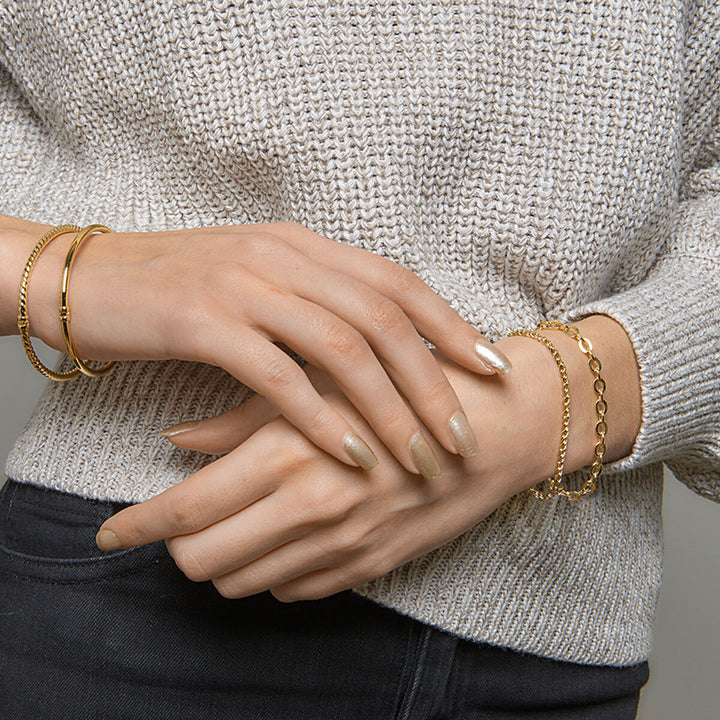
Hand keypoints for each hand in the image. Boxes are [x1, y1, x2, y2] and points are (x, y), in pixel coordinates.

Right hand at [18, 219, 510, 477]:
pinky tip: (351, 457)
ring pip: (342, 349)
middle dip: (432, 381)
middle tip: (462, 435)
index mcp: (302, 245)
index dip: (452, 324)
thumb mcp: (259, 281)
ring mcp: (244, 287)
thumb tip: (374, 341)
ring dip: (389, 409)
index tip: (492, 368)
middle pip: (383, 319)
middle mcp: (283, 258)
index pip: (396, 282)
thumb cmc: (181, 287)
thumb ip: (314, 299)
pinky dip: (323, 420)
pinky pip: (280, 377)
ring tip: (420, 458)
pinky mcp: (204, 324)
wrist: (91, 278)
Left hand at [96, 339, 560, 600]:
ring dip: (226, 557)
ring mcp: (342, 546)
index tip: (110, 534)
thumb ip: (240, 417)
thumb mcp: (318, 386)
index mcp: (289, 452)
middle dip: (180, 544)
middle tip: (181, 518)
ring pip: (243, 582)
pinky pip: (294, 590)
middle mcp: (309, 508)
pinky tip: (286, 530)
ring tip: (235, 521)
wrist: (490, 429)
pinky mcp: (368, 567)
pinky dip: (273, 567)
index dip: (137, 527)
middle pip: (203, 559)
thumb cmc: (402, 387)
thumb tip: (176, 436)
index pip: (185, 511)